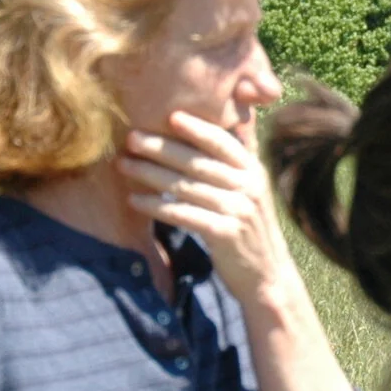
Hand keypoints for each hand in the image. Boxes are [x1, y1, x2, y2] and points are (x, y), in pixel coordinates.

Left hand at [121, 109, 298, 306]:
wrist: (266, 274)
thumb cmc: (250, 227)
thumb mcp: (253, 189)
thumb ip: (240, 158)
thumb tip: (232, 119)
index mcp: (254, 170)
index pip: (222, 142)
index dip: (197, 127)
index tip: (169, 115)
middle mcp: (249, 186)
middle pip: (198, 161)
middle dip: (161, 147)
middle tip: (131, 138)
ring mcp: (238, 210)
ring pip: (186, 186)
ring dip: (150, 174)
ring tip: (124, 165)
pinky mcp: (225, 234)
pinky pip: (183, 214)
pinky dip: (156, 206)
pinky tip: (135, 200)